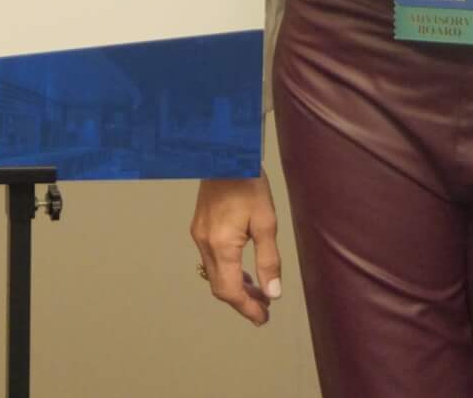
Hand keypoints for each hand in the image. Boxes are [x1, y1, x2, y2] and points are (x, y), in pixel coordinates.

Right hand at [188, 176, 284, 325]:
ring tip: (258, 292)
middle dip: (242, 302)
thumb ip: (269, 260)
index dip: (247, 309)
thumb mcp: (266, 222)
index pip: (231, 291)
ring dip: (234, 288)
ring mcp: (199, 235)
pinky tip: (243, 270)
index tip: (264, 318)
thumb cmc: (249, 183)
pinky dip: (227, 272)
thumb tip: (273, 293)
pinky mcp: (199, 228)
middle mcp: (205, 243)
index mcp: (221, 245)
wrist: (225, 154)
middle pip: (219, 287)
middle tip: (264, 309)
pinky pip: (211, 261)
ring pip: (214, 275)